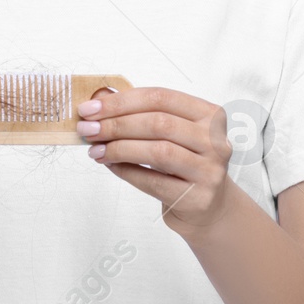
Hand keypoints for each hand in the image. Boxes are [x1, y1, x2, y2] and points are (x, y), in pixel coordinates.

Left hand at [76, 86, 236, 236]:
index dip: (122, 101)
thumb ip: (137, 113)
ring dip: (119, 149)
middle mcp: (215, 141)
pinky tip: (110, 166)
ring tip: (95, 150)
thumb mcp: (167, 133)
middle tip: (88, 129)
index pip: (160, 98)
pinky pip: (154, 181)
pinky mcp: (197, 198)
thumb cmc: (183, 163)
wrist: (207, 206)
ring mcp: (210, 171)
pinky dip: (126, 171)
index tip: (90, 108)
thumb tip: (98, 101)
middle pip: (159, 123)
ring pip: (158, 151)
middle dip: (116, 125)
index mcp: (209, 115)